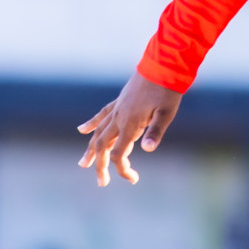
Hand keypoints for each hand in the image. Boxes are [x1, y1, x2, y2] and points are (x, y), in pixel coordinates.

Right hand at [77, 72, 182, 186]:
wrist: (163, 65)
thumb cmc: (167, 90)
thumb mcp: (167, 112)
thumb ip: (156, 131)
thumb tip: (147, 150)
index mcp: (130, 124)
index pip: (119, 154)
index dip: (122, 169)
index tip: (133, 180)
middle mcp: (119, 118)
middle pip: (103, 147)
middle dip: (100, 165)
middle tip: (102, 182)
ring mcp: (117, 109)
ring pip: (98, 132)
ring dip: (91, 149)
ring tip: (83, 163)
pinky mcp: (119, 101)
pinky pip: (101, 115)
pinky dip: (91, 124)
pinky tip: (81, 130)